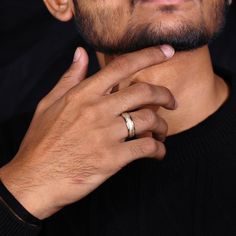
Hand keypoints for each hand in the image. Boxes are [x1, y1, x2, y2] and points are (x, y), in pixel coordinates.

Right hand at [0, 45, 175, 218]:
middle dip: (165, 95)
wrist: (35, 178)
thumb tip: (80, 54)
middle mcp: (97, 110)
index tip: (166, 51)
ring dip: (162, 126)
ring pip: (149, 121)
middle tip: (171, 102)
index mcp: (83, 94)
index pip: (121, 66)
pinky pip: (146, 148)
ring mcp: (106, 135)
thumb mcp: (49, 103)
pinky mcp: (112, 159)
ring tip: (161, 132)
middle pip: (144, 93)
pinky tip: (157, 152)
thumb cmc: (41, 142)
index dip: (148, 55)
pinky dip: (158, 150)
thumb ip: (69, 78)